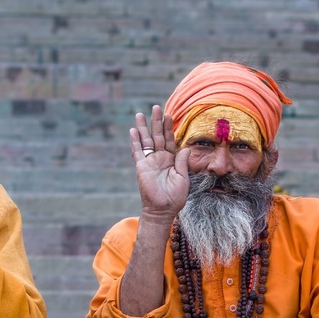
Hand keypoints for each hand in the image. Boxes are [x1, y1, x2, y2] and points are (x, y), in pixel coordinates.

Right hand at [130, 105, 190, 222]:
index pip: (169, 140)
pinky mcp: (141, 167)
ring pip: (146, 141)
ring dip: (143, 127)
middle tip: (156, 107)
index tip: (169, 114)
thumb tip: (185, 148)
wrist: (162, 210)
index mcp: (171, 160)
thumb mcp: (183, 178)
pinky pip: (137, 152)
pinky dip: (135, 141)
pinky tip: (133, 131)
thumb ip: (183, 162)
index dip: (168, 128)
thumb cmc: (174, 197)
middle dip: (156, 122)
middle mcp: (160, 158)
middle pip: (157, 136)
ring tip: (140, 114)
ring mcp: (150, 161)